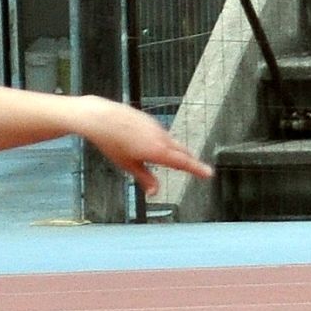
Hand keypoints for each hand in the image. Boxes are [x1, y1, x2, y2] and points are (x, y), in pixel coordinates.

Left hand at [75, 95, 214, 193]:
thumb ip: (144, 178)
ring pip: (172, 141)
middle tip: (198, 169)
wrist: (101, 118)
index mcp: (158, 151)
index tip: (209, 173)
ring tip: (180, 160)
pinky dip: (166, 142)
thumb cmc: (112, 142)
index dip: (197, 169)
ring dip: (177, 151)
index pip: (183, 162)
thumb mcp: (128, 165)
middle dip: (190, 160)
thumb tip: (154, 192)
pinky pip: (162, 134)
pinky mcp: (149, 120)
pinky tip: (157, 146)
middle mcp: (161, 137)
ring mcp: (156, 127)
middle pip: (182, 150)